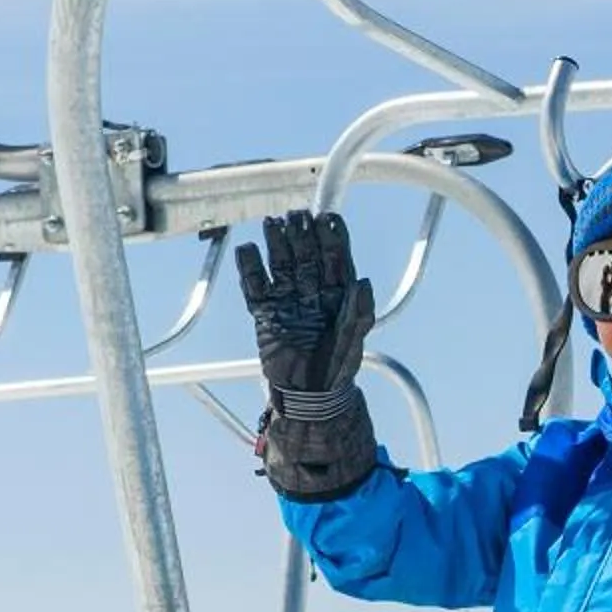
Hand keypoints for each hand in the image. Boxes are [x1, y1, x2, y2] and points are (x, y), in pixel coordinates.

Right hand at [236, 210, 379, 502]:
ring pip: (281, 266)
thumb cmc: (336, 369)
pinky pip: (255, 288)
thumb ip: (358, 312)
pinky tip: (246, 249)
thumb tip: (364, 281)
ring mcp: (288, 302)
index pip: (336, 261)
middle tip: (297, 215)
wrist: (309, 396)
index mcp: (338, 297)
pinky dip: (249, 269)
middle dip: (303, 236)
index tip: (329, 218)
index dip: (333, 240)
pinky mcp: (265, 314)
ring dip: (277, 244)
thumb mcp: (352, 341)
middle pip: (306, 257)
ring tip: (273, 223)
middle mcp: (312, 294)